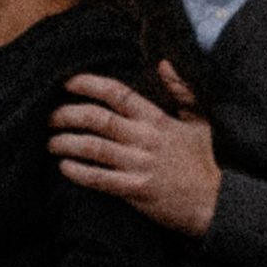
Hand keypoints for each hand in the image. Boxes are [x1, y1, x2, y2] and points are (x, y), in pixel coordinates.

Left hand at [48, 65, 220, 238]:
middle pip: (97, 119)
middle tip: (50, 115)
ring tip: (50, 141)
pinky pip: (99, 179)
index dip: (88, 84)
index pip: (117, 93)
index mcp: (157, 119)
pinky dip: (78, 172)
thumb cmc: (205, 161)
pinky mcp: (136, 190)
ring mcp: (139, 165)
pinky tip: (64, 167)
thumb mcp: (199, 120)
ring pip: (93, 148)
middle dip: (67, 114)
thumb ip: (181, 90)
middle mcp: (145, 138)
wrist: (217, 202)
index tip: (67, 83)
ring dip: (66, 142)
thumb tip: (164, 64)